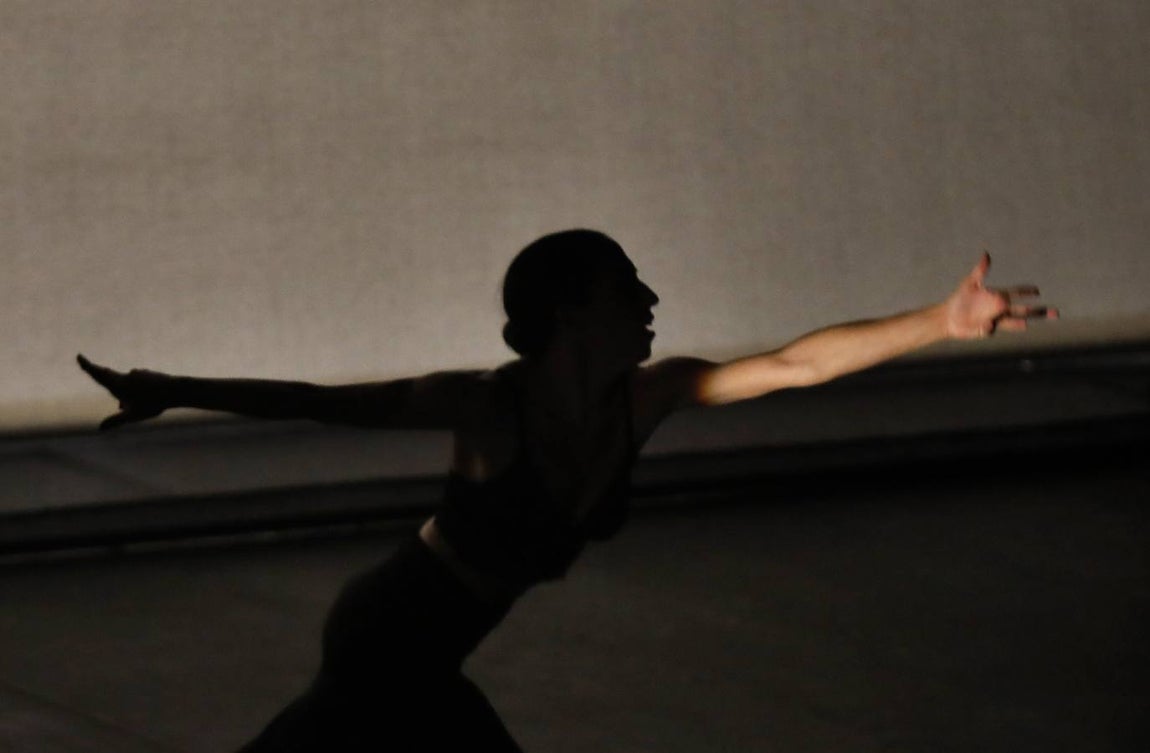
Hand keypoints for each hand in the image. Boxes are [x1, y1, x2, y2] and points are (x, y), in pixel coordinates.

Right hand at [76, 354, 169, 429]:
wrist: (176, 390)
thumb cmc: (153, 403)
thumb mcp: (133, 415)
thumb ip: (116, 421)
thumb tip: (100, 428)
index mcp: (119, 384)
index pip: (99, 374)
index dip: (87, 366)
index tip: (79, 355)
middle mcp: (127, 376)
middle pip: (110, 376)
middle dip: (101, 377)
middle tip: (92, 370)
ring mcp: (138, 374)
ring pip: (126, 384)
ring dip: (124, 392)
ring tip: (133, 404)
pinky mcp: (148, 375)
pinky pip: (138, 385)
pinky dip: (136, 392)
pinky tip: (146, 399)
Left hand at [943, 253, 1057, 339]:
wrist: (948, 316)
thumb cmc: (960, 299)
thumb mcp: (970, 282)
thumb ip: (980, 270)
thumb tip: (986, 254)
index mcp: (998, 296)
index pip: (1016, 293)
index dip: (1026, 291)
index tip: (1037, 290)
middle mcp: (1000, 309)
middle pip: (1023, 310)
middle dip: (1038, 311)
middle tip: (1055, 313)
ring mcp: (995, 321)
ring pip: (1013, 323)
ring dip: (1021, 323)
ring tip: (1027, 324)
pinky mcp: (986, 331)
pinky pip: (990, 328)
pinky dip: (989, 326)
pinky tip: (987, 324)